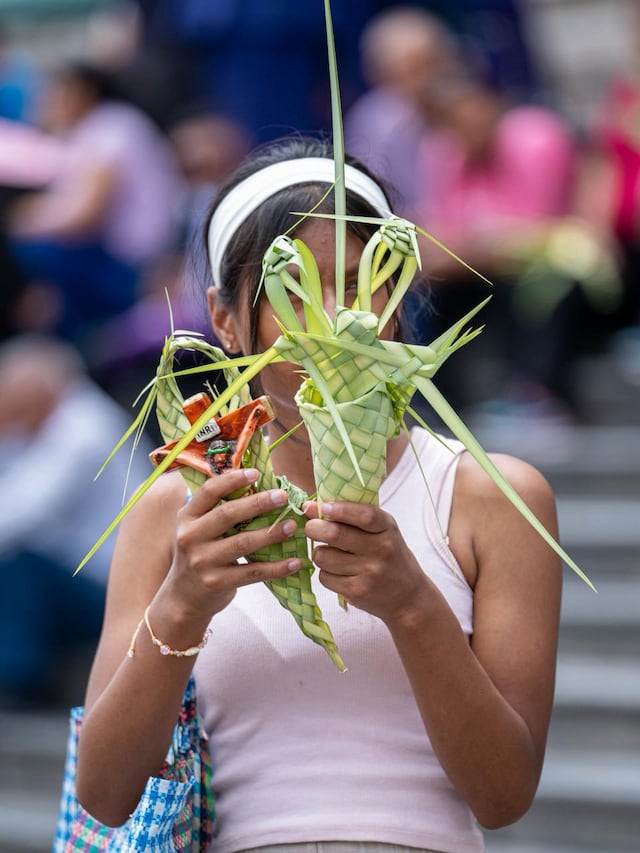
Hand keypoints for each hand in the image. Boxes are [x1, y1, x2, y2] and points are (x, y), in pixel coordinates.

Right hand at [162, 468, 301, 619]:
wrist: (183, 597)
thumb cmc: (200, 554)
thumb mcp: (198, 529)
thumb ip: (218, 511)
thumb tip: (260, 488)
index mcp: (187, 517)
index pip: (209, 491)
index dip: (233, 480)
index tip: (256, 473)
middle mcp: (190, 537)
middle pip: (228, 514)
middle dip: (258, 503)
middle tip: (282, 496)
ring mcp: (202, 561)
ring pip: (242, 543)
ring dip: (271, 533)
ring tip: (292, 526)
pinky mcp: (217, 582)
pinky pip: (252, 572)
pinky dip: (276, 568)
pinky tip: (294, 562)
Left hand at [304, 500, 428, 623]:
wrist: (408, 596)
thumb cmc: (388, 555)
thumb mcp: (382, 531)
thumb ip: (351, 516)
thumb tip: (308, 507)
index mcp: (387, 528)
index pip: (365, 515)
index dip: (340, 509)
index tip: (324, 507)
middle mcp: (381, 550)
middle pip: (335, 534)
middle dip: (314, 528)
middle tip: (311, 527)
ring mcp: (369, 572)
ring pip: (324, 557)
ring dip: (319, 553)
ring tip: (329, 553)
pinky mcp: (357, 592)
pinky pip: (324, 577)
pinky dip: (325, 573)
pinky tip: (337, 572)